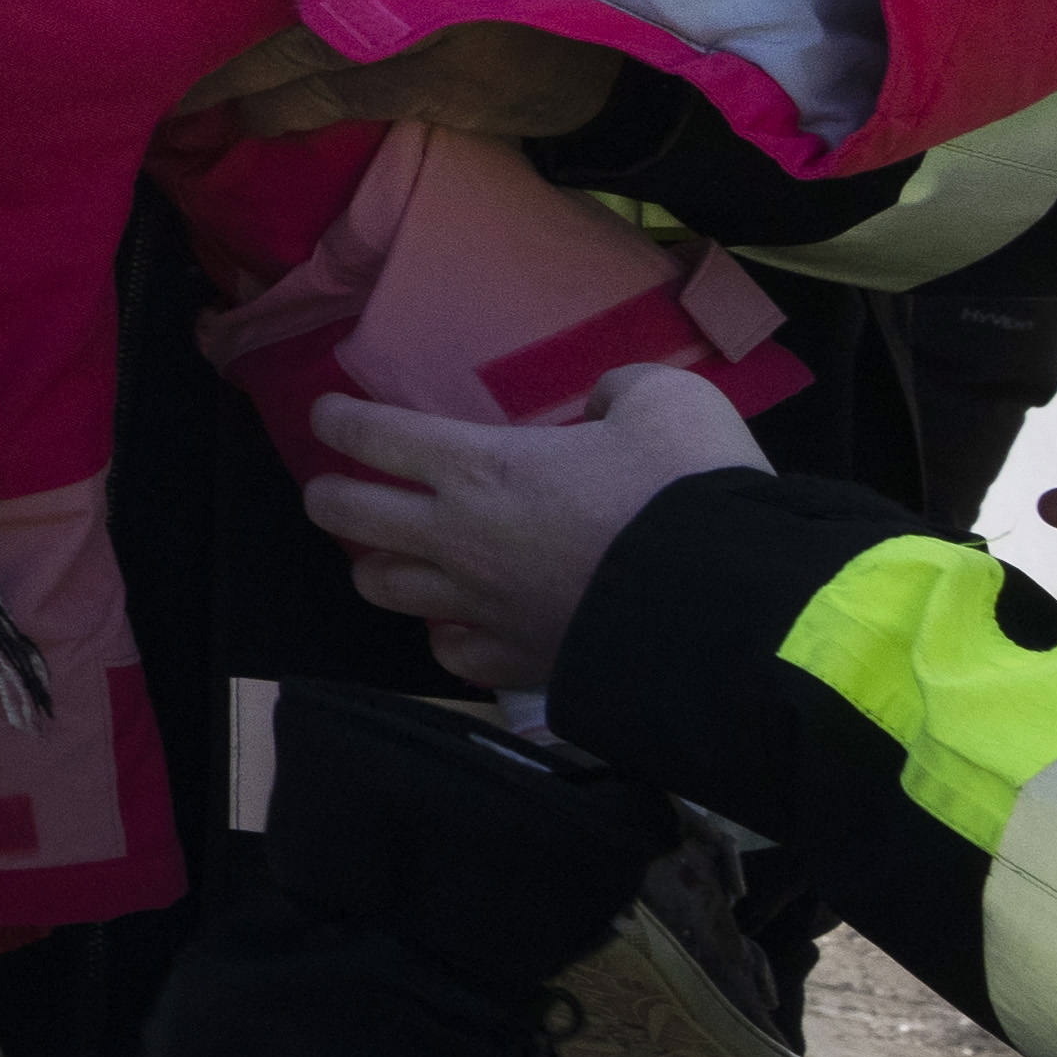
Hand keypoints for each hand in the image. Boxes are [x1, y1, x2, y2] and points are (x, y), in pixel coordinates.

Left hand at [303, 368, 769, 690]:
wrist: (730, 603)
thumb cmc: (687, 490)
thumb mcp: (665, 402)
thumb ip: (619, 394)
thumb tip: (604, 411)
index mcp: (480, 468)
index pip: (374, 437)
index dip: (339, 421)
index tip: (325, 416)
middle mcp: (457, 539)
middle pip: (348, 518)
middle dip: (327, 498)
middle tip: (328, 490)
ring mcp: (480, 607)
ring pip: (385, 590)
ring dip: (376, 567)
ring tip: (387, 555)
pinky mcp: (514, 662)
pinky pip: (451, 653)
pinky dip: (445, 636)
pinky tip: (456, 626)